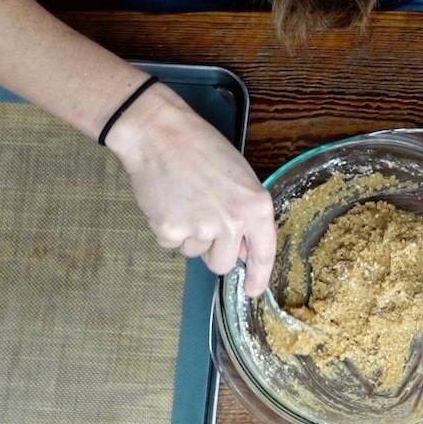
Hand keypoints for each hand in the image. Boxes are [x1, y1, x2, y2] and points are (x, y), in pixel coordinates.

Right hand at [104, 82, 276, 295]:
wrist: (158, 133)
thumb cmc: (200, 148)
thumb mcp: (239, 177)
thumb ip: (246, 215)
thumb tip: (244, 250)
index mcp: (256, 207)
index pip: (263, 254)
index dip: (257, 277)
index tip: (251, 290)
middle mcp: (232, 222)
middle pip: (222, 263)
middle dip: (211, 250)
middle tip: (200, 216)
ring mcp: (201, 229)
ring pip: (195, 253)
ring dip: (188, 235)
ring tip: (183, 199)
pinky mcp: (171, 231)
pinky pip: (171, 244)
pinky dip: (167, 228)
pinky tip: (167, 200)